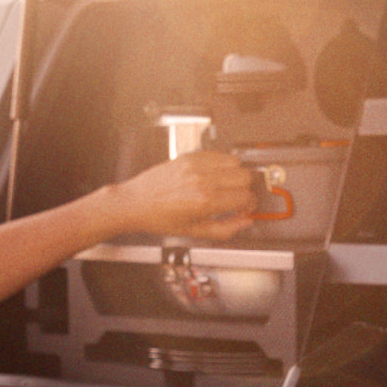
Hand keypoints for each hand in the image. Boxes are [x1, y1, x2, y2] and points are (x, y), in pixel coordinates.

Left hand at [103, 151, 256, 241]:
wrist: (137, 202)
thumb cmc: (160, 218)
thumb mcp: (195, 232)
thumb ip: (225, 229)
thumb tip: (245, 222)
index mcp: (206, 201)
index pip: (245, 197)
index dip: (249, 205)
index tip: (245, 209)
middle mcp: (203, 180)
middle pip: (245, 177)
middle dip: (245, 190)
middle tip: (237, 198)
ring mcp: (196, 165)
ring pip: (235, 162)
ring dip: (235, 175)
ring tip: (225, 186)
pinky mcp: (190, 156)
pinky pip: (218, 154)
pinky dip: (222, 164)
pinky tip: (214, 175)